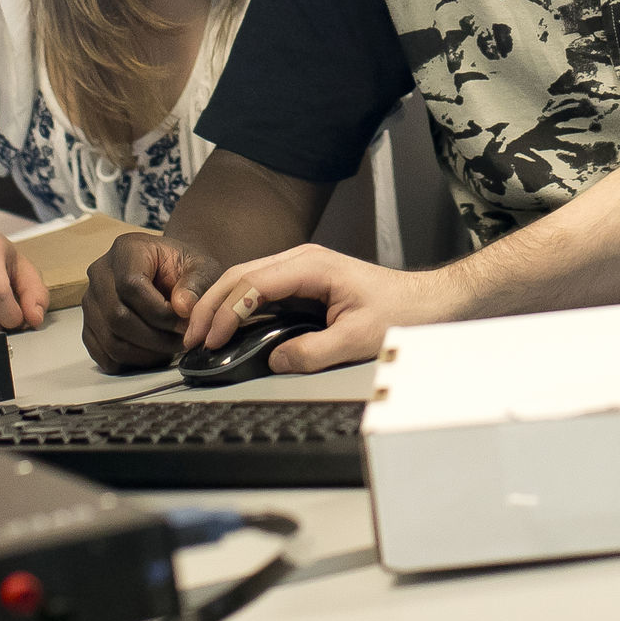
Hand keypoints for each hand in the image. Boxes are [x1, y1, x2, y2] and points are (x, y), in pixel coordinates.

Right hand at [82, 231, 222, 371]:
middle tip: (182, 341)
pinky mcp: (90, 326)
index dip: (160, 312)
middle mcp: (100, 273)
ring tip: (171, 347)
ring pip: (110, 340)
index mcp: (126, 250)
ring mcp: (91, 301)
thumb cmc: (185, 269)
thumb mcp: (201, 268)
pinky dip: (132, 362)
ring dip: (146, 353)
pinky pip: (104, 355)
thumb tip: (182, 307)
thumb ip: (196, 284)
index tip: (185, 323)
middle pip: (116, 316)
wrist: (172, 275)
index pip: (131, 286)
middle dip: (155, 337)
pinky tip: (155, 353)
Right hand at [186, 245, 465, 373]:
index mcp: (312, 266)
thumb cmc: (401, 312)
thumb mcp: (358, 339)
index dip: (226, 311)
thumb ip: (313, 352)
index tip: (210, 339)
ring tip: (201, 336)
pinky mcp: (304, 283)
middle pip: (240, 275)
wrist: (429, 302)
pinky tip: (227, 328)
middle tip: (191, 341)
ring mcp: (302, 269)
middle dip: (211, 307)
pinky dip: (238, 306)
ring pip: (246, 279)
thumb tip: (274, 360)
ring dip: (221, 305)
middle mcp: (303, 260)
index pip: (253, 283)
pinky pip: (261, 290)